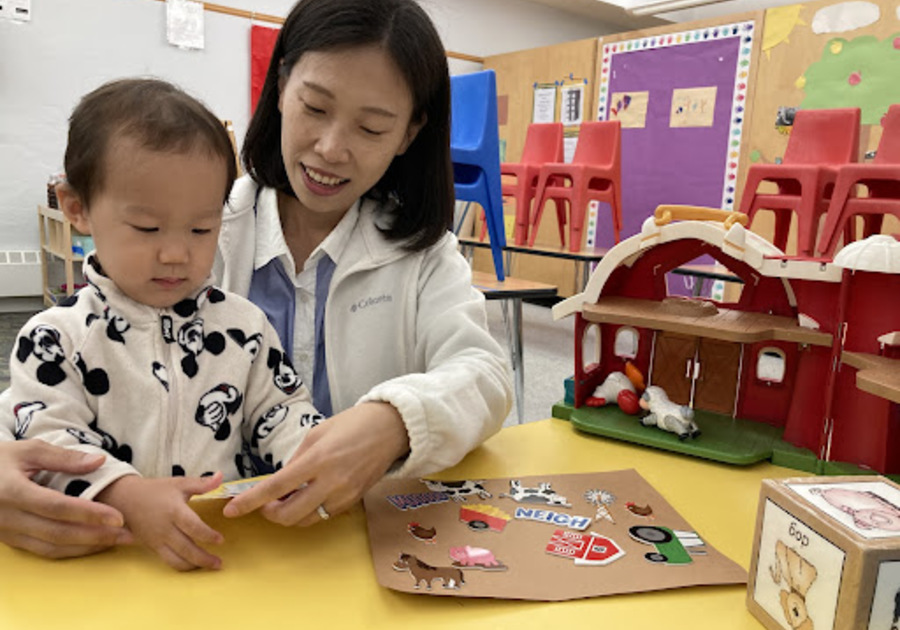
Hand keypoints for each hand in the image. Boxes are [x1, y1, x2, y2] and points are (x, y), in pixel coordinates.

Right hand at [0, 440, 132, 557]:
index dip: (88, 514)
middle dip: (94, 536)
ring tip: (116, 541)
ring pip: (49, 547)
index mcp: (12, 490)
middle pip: (56, 532)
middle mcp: (6, 516)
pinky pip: (41, 550)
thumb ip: (64, 457)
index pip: (56, 507)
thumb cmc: (0, 459)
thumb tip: (99, 462)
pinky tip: (92, 545)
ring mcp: (5, 532)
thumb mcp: (29, 450)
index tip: (118, 517)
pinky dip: (69, 550)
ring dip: (85, 547)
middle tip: (127, 535)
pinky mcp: (8, 541)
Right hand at [97, 472, 224, 570]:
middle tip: (219, 563)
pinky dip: (181, 565)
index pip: (193, 527)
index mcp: (174, 511)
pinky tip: (193, 565)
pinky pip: (167, 561)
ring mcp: (157, 540)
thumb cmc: (156, 490)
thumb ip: (201, 483)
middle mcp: (165, 529)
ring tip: (209, 566)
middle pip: (186, 549)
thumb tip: (221, 476)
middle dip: (204, 559)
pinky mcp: (151, 547)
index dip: (208, 535)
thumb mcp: (179, 483)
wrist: (125, 498)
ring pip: (176, 560)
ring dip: (193, 566)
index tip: (220, 540)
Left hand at [223, 402, 408, 525]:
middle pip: (289, 514)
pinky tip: (309, 496)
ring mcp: (344, 495)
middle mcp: (330, 482)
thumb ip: (297, 460)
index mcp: (317, 460)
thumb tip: (281, 481)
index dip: (251, 501)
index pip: (276, 487)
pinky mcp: (353, 501)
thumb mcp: (317, 433)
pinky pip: (324, 515)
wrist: (391, 430)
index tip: (233, 510)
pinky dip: (310, 511)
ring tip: (286, 498)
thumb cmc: (353, 424)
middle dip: (270, 513)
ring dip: (290, 514)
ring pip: (306, 520)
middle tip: (265, 503)